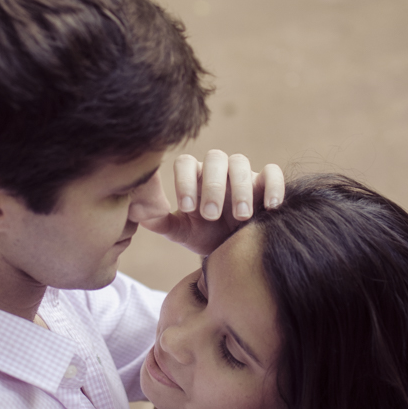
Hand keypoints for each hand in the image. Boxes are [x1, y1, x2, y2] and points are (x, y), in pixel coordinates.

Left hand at [141, 151, 283, 254]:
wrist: (233, 250)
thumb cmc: (204, 236)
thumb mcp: (180, 232)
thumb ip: (158, 221)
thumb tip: (134, 209)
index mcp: (194, 176)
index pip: (186, 163)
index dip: (185, 181)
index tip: (187, 208)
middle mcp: (217, 170)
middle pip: (215, 158)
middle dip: (212, 186)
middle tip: (211, 215)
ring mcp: (242, 174)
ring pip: (240, 163)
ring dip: (240, 188)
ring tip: (240, 216)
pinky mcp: (266, 183)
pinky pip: (272, 173)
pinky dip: (273, 186)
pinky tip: (271, 208)